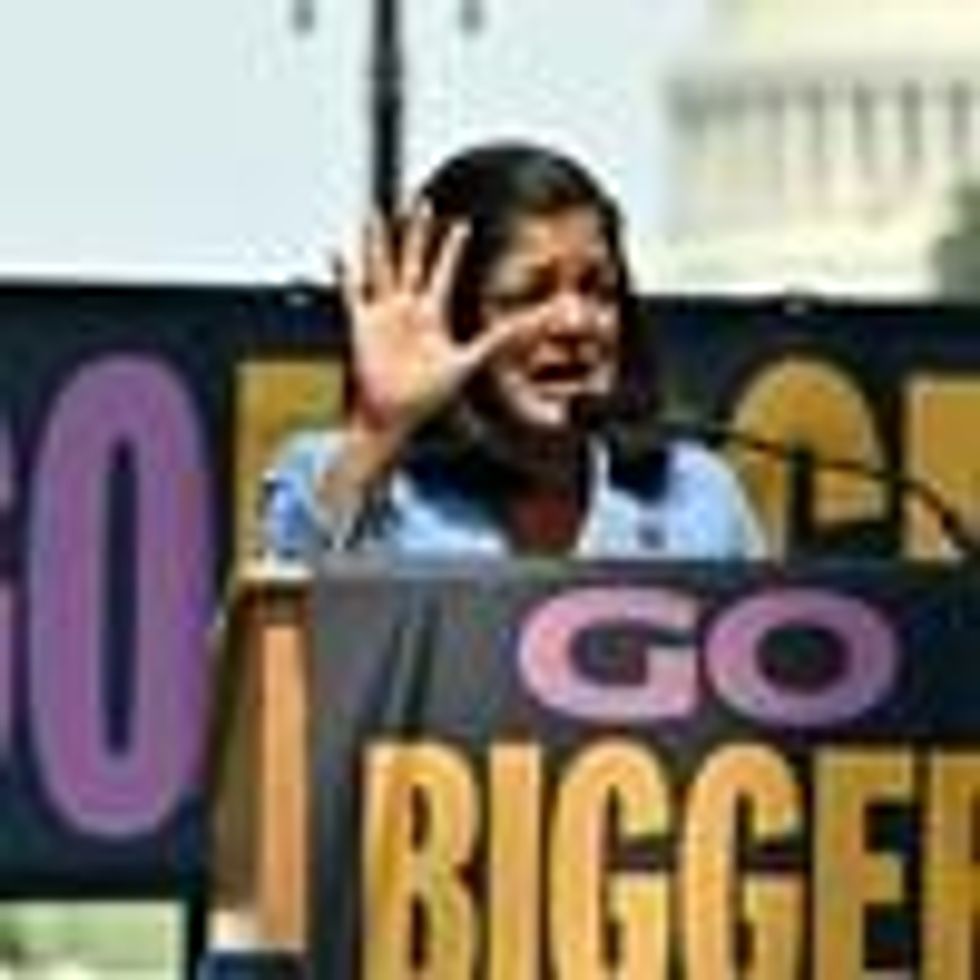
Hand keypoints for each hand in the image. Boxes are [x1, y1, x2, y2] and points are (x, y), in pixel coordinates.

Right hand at [337, 201, 524, 438]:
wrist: (394, 417)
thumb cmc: (429, 397)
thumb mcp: (470, 362)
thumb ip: (500, 340)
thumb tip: (536, 327)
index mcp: (431, 315)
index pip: (443, 272)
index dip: (452, 248)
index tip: (463, 225)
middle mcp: (407, 310)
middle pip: (412, 260)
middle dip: (417, 231)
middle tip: (422, 201)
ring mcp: (383, 315)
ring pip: (379, 267)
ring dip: (377, 242)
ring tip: (374, 213)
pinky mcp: (362, 325)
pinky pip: (351, 293)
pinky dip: (344, 272)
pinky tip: (338, 250)